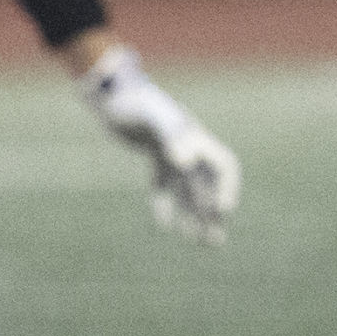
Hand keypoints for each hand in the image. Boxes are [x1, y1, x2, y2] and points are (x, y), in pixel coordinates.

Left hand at [79, 45, 240, 244]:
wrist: (109, 93)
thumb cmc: (131, 100)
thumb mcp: (148, 114)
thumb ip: (170, 134)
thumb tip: (185, 162)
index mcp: (194, 137)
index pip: (223, 166)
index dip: (227, 188)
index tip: (223, 210)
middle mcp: (187, 147)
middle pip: (208, 186)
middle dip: (214, 214)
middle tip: (216, 243)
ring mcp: (170, 152)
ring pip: (189, 190)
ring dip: (195, 216)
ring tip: (200, 242)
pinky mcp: (154, 157)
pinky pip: (164, 185)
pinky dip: (164, 204)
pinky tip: (163, 225)